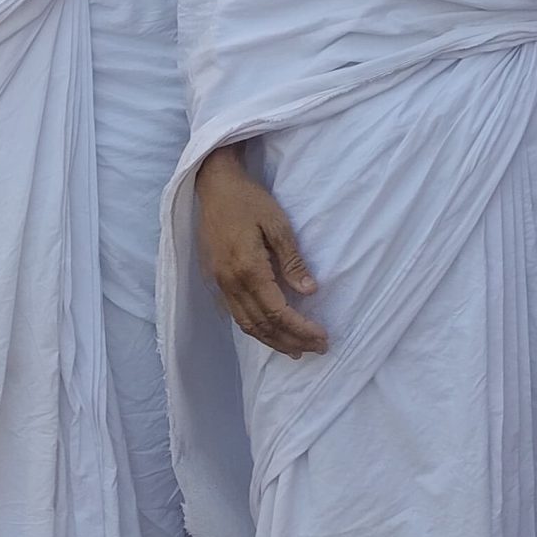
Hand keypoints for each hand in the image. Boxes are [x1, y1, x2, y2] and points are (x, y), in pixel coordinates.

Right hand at [195, 150, 327, 357]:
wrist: (214, 186)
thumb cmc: (249, 201)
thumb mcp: (278, 224)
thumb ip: (292, 260)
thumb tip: (309, 291)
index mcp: (248, 269)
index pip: (278, 311)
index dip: (301, 329)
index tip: (322, 338)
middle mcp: (231, 283)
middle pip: (263, 325)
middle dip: (291, 340)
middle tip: (316, 349)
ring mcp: (220, 284)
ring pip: (247, 325)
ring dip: (272, 341)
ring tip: (295, 350)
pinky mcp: (215, 280)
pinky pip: (236, 315)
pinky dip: (255, 329)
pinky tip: (269, 333)